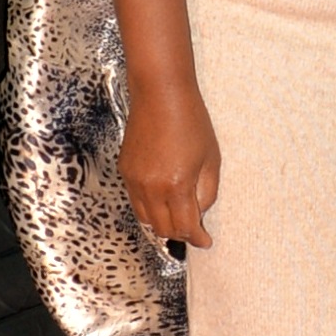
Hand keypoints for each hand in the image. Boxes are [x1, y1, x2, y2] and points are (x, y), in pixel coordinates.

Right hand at [120, 79, 219, 251]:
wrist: (160, 93)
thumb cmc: (191, 121)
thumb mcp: (211, 159)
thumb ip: (206, 192)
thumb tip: (199, 214)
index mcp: (176, 185)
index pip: (185, 227)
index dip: (198, 238)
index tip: (206, 241)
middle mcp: (151, 187)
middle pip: (163, 229)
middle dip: (181, 234)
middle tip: (195, 230)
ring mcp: (134, 180)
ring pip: (146, 219)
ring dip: (163, 223)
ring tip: (179, 216)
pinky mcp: (125, 170)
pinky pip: (136, 201)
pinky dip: (150, 207)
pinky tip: (163, 199)